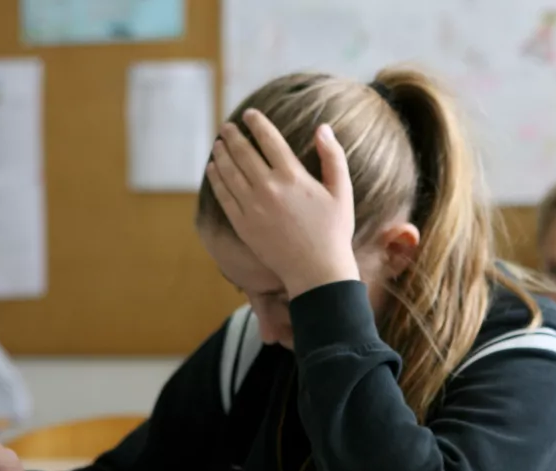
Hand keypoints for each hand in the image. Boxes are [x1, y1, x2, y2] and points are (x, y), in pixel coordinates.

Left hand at [205, 109, 359, 298]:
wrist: (316, 271)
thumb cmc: (334, 232)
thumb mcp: (342, 191)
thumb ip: (333, 157)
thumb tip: (322, 128)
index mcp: (293, 176)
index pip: (269, 139)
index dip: (257, 123)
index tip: (249, 114)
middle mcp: (268, 187)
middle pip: (244, 152)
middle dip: (233, 136)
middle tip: (227, 127)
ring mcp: (252, 206)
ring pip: (229, 171)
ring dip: (221, 154)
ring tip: (218, 144)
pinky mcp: (243, 224)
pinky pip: (223, 195)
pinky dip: (216, 178)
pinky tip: (213, 169)